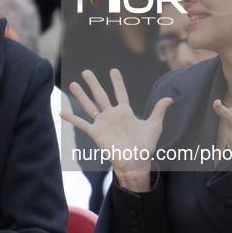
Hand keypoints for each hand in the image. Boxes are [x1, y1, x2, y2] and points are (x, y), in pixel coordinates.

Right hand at [60, 69, 172, 191]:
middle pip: (100, 95)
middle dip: (93, 83)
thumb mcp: (154, 126)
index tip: (113, 70)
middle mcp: (112, 116)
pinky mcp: (96, 133)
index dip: (117, 82)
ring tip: (73, 84)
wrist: (135, 162)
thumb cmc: (146, 146)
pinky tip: (61, 111)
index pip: (120, 93)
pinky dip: (71, 118)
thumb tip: (170, 98)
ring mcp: (103, 124)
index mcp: (125, 112)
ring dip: (81, 95)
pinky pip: (81, 124)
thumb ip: (159, 110)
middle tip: (86, 71)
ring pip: (89, 106)